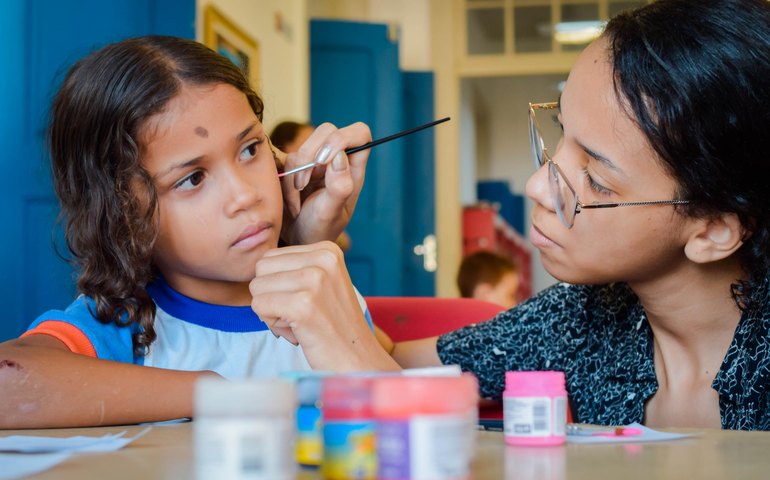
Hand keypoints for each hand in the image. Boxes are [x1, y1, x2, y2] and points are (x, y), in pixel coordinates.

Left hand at [249, 241, 398, 370]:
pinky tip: (297, 330)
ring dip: (271, 310)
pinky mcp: (304, 305)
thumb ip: (295, 267)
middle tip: (299, 313)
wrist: (359, 360)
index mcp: (328, 250)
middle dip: (271, 294)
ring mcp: (315, 280)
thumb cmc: (334, 326)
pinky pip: (259, 305)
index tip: (305, 301)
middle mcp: (323, 259)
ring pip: (257, 288)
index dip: (278, 284)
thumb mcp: (322, 283)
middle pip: (261, 269)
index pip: (271, 257)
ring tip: (300, 322)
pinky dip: (271, 323)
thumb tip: (257, 264)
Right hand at [278, 122, 369, 245]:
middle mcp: (336, 161)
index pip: (360, 134)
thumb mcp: (330, 213)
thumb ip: (339, 187)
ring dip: (295, 176)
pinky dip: (284, 181)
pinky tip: (291, 203)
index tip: (325, 159)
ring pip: (302, 148)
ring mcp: (315, 162)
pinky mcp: (296, 167)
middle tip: (303, 184)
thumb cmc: (320, 229)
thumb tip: (340, 157)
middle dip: (310, 154)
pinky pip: (286, 160)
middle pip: (327, 131)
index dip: (344, 137)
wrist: (297, 241)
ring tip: (297, 205)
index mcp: (353, 168)